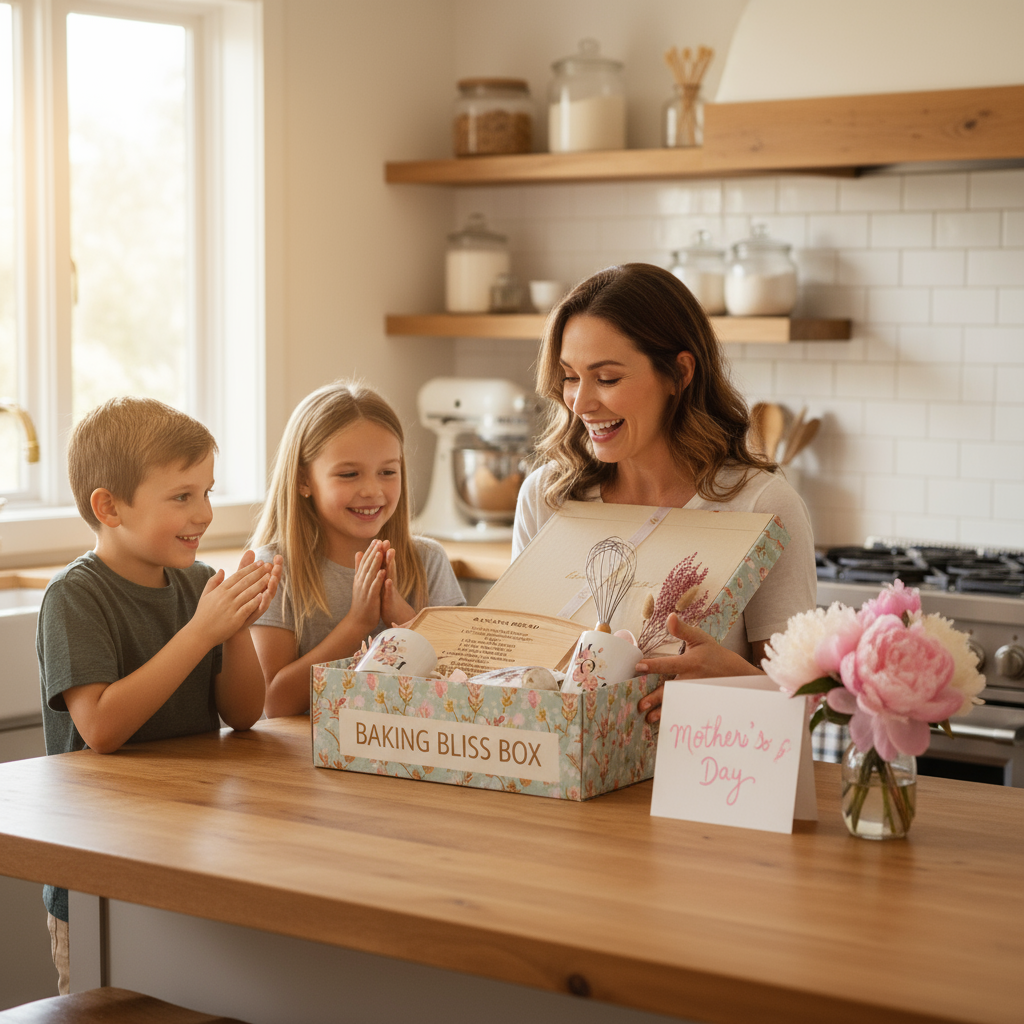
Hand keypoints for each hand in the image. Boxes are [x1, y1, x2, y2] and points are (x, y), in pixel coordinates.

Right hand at [192, 554, 277, 647]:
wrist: (200, 634)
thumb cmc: (203, 614)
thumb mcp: (205, 595)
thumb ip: (213, 581)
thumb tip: (222, 569)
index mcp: (220, 590)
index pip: (238, 575)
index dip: (250, 568)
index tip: (259, 562)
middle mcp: (225, 597)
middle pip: (245, 582)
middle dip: (258, 572)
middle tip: (268, 565)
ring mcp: (231, 608)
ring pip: (248, 593)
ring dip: (260, 584)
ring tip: (270, 577)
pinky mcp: (235, 619)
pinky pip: (247, 608)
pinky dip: (256, 601)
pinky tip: (264, 595)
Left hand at [239, 551, 282, 627]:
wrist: (226, 621)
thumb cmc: (234, 599)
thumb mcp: (239, 580)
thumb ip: (245, 567)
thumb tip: (250, 551)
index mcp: (260, 585)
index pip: (270, 573)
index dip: (275, 565)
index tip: (278, 556)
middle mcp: (263, 594)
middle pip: (273, 582)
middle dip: (277, 573)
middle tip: (278, 564)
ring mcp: (260, 604)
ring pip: (270, 594)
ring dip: (273, 586)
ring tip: (273, 578)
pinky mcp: (254, 613)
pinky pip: (261, 607)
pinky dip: (264, 601)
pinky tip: (264, 594)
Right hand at [348, 539, 385, 635]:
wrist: (358, 621)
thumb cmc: (361, 601)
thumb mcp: (359, 582)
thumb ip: (360, 567)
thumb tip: (358, 552)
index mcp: (360, 578)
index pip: (365, 562)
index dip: (370, 550)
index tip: (376, 539)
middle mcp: (361, 582)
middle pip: (367, 565)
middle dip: (373, 553)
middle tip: (379, 541)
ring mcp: (365, 590)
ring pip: (370, 574)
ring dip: (375, 563)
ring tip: (380, 552)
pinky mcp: (370, 598)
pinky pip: (374, 587)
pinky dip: (378, 579)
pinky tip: (383, 572)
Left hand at [381, 545, 415, 626]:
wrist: (394, 617)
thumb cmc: (388, 600)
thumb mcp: (383, 585)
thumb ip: (381, 573)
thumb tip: (379, 563)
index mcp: (385, 578)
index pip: (383, 563)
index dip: (381, 552)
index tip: (378, 539)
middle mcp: (389, 582)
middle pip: (389, 566)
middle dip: (387, 554)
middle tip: (387, 542)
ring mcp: (391, 590)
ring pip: (391, 575)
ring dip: (391, 565)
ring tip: (390, 554)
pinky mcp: (390, 601)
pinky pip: (390, 592)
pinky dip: (389, 586)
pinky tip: (388, 580)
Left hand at [634, 614, 763, 723]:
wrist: (736, 674)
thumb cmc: (713, 654)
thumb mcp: (700, 638)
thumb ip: (682, 629)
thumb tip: (670, 616)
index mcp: (690, 663)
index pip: (668, 664)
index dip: (652, 665)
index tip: (638, 667)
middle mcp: (691, 680)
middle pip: (670, 690)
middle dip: (655, 698)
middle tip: (640, 705)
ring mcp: (694, 694)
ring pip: (675, 703)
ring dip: (662, 712)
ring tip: (648, 719)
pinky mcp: (697, 702)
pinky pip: (683, 710)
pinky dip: (672, 716)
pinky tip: (661, 722)